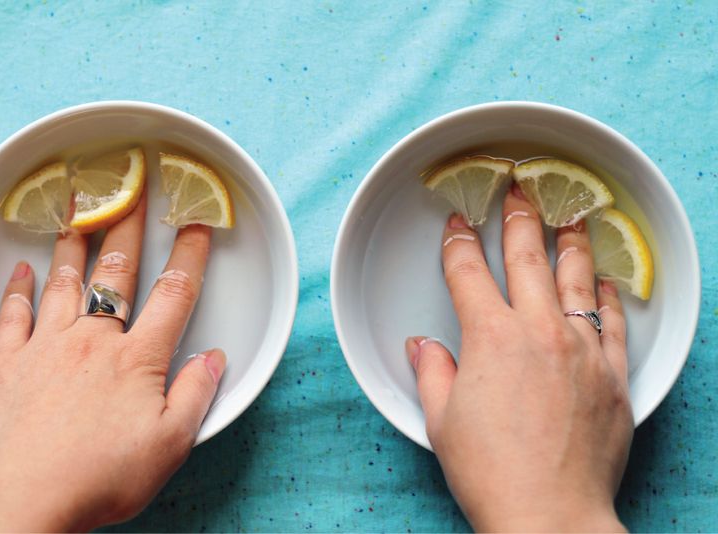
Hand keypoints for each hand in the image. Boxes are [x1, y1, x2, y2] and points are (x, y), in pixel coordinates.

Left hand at [0, 191, 224, 531]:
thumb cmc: (102, 476)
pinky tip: (23, 269)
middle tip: (133, 195)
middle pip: (116, 274)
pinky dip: (19, 290)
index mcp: (137, 359)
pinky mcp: (9, 365)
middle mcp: (93, 342)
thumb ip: (196, 394)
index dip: (189, 255)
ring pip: (65, 283)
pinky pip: (13, 316)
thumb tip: (214, 358)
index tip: (196, 224)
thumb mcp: (170, 443)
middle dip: (128, 229)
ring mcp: (47, 348)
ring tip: (78, 212)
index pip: (172, 294)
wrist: (28, 498)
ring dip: (75, 245)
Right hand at [407, 183, 632, 531]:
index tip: (458, 223)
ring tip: (571, 216)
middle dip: (519, 218)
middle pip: (527, 258)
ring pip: (577, 278)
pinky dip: (608, 296)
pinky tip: (605, 281)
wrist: (548, 514)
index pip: (468, 273)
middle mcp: (537, 332)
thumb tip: (422, 346)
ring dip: (571, 241)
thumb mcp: (441, 419)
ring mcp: (581, 350)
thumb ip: (432, 371)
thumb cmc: (490, 470)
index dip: (459, 243)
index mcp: (489, 337)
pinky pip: (614, 322)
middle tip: (520, 190)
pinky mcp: (612, 375)